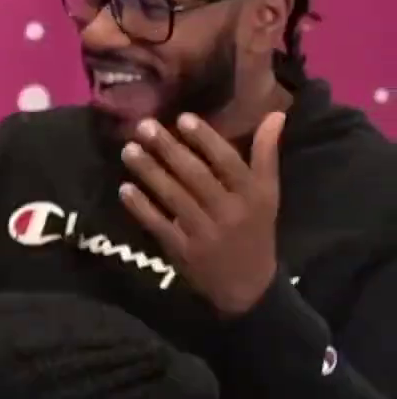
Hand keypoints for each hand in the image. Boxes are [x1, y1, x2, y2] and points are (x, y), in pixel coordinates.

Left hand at [118, 112, 283, 314]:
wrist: (247, 284)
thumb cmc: (255, 229)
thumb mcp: (268, 194)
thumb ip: (266, 155)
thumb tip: (274, 114)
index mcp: (253, 195)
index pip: (228, 161)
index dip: (205, 139)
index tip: (182, 118)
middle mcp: (230, 212)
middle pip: (195, 176)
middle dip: (168, 149)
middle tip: (143, 126)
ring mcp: (204, 233)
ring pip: (173, 197)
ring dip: (148, 172)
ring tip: (128, 150)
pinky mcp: (182, 251)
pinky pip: (158, 224)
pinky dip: (140, 206)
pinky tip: (124, 188)